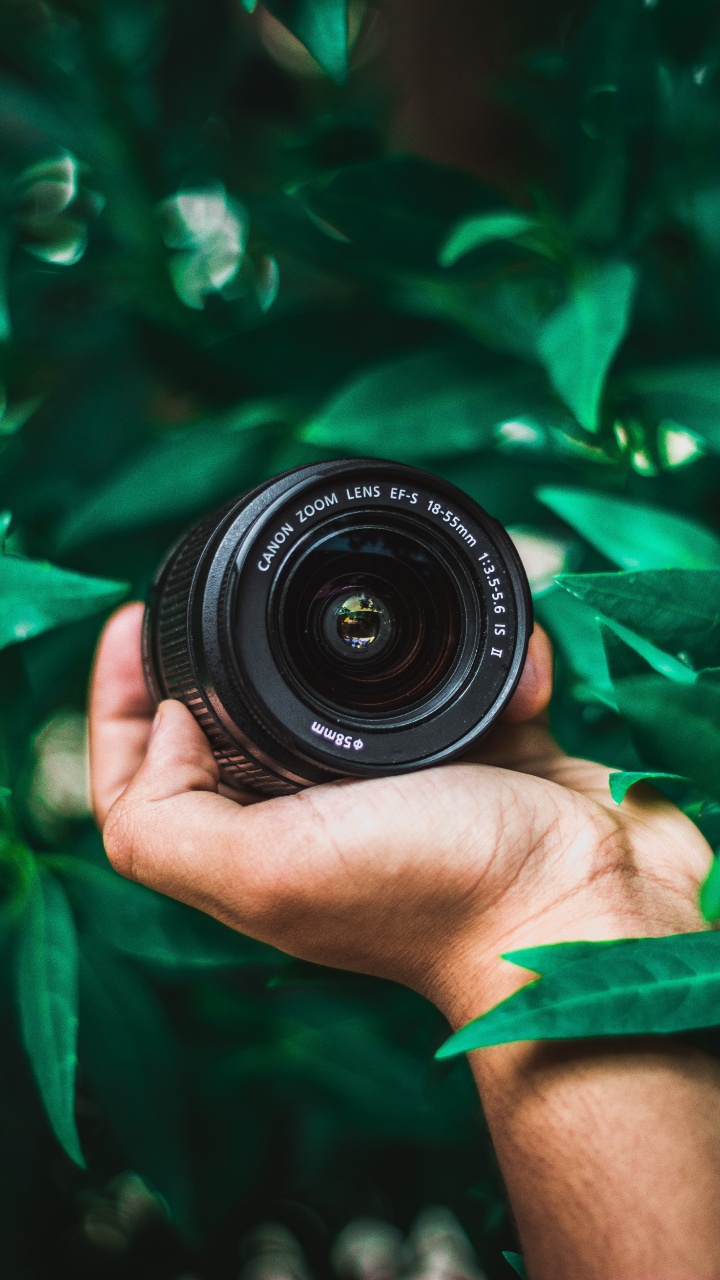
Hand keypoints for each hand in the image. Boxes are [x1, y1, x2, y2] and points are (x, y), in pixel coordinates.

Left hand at [89, 603, 710, 1025]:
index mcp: (259, 844)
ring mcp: (404, 787)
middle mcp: (321, 818)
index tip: (135, 617)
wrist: (589, 909)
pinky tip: (507, 652)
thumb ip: (170, 817)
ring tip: (379, 595)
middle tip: (230, 585)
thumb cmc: (438, 892)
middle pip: (238, 724)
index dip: (119, 699)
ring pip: (352, 694)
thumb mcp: (269, 871)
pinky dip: (481, 660)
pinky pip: (464, 687)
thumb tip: (167, 717)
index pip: (148, 775)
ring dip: (366, 642)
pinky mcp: (485, 759)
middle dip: (225, 651)